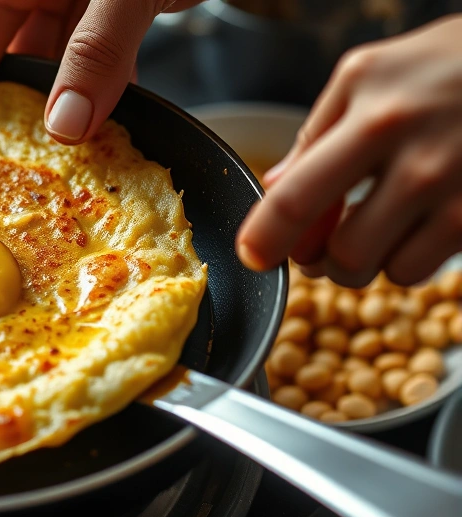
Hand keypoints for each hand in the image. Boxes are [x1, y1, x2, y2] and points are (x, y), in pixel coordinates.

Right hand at [0, 0, 203, 144]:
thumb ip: (94, 51)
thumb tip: (65, 123)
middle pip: (23, 52)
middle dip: (24, 102)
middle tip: (21, 158)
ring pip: (68, 58)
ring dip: (73, 100)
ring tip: (66, 150)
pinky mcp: (130, 3)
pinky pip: (107, 53)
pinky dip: (109, 84)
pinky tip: (112, 115)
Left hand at [236, 14, 461, 286]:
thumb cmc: (439, 64)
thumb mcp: (365, 77)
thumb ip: (314, 134)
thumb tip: (272, 188)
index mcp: (373, 122)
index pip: (298, 199)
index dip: (265, 239)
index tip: (253, 255)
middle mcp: (419, 163)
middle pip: (344, 255)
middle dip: (323, 259)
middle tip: (323, 240)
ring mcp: (458, 196)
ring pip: (388, 272)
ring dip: (368, 262)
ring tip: (373, 225)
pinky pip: (424, 270)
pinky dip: (407, 258)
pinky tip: (410, 223)